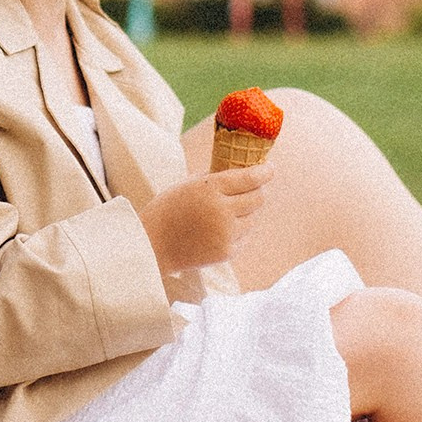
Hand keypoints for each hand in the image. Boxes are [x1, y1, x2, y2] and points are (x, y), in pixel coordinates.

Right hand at [139, 165, 272, 275]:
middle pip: (258, 198)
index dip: (265, 172)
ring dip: (247, 212)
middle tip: (253, 188)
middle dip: (258, 191)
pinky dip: (238, 231)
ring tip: (230, 211)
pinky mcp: (227, 252)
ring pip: (253, 218)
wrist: (151, 246)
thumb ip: (215, 178)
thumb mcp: (188, 184)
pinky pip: (244, 237)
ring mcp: (226, 234)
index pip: (250, 178)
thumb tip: (244, 170)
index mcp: (209, 188)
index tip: (270, 169)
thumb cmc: (168, 209)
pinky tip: (220, 229)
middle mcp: (221, 210)